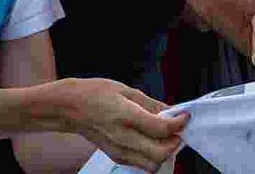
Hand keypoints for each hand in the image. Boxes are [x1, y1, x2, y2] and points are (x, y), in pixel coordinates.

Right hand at [57, 77, 188, 170]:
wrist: (69, 107)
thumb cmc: (95, 93)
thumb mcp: (126, 89)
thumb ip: (151, 103)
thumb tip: (172, 110)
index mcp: (126, 115)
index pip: (161, 128)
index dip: (179, 123)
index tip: (185, 116)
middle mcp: (123, 137)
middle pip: (159, 153)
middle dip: (175, 142)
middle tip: (177, 129)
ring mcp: (118, 150)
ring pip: (151, 164)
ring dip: (164, 152)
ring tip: (165, 136)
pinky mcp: (115, 156)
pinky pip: (141, 163)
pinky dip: (152, 156)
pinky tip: (151, 140)